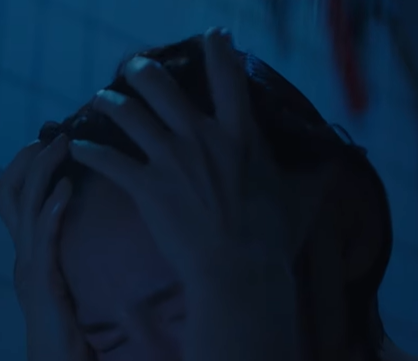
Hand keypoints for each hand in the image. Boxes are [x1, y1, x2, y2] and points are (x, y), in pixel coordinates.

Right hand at [0, 136, 94, 360]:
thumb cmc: (72, 336)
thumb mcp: (73, 286)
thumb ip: (74, 259)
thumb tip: (97, 234)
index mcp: (31, 253)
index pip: (16, 196)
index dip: (28, 165)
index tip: (54, 140)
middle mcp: (24, 255)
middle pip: (11, 191)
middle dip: (31, 157)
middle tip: (57, 134)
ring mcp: (30, 268)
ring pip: (23, 206)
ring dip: (42, 172)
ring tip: (62, 145)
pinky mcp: (42, 284)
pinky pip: (43, 240)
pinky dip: (51, 210)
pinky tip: (68, 191)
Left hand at [69, 28, 320, 287]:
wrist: (238, 271)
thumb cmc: (271, 240)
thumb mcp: (299, 198)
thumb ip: (313, 175)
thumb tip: (340, 165)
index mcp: (241, 135)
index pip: (228, 78)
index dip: (218, 50)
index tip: (211, 33)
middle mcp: (202, 137)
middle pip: (162, 88)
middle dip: (143, 71)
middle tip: (133, 66)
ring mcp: (171, 160)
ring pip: (131, 116)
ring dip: (111, 103)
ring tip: (100, 99)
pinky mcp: (147, 186)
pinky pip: (110, 161)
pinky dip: (90, 152)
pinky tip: (78, 148)